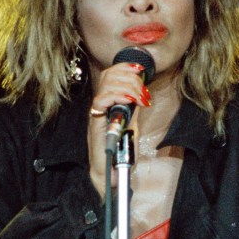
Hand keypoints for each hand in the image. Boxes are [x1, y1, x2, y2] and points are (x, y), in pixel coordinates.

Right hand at [87, 62, 149, 198]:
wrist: (111, 171)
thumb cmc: (119, 150)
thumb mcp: (131, 123)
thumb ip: (133, 109)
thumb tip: (142, 93)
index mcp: (109, 102)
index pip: (111, 73)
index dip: (125, 67)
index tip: (140, 70)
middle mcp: (101, 105)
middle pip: (109, 75)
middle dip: (130, 78)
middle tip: (142, 92)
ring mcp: (97, 113)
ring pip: (107, 85)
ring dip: (127, 87)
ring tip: (139, 98)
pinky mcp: (96, 123)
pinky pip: (101, 101)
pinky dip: (117, 97)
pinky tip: (129, 101)